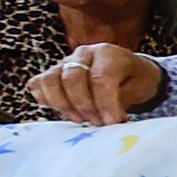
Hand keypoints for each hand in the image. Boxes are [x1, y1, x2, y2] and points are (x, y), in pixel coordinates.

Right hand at [30, 43, 161, 124]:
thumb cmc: (134, 81)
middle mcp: (83, 54)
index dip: (104, 103)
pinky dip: (45, 99)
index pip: (100, 78)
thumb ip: (121, 101)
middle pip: (72, 79)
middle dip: (84, 106)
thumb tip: (108, 121)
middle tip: (97, 123)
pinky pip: (38, 84)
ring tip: (81, 120)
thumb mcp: (138, 89)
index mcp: (108, 53)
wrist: (129, 72)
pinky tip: (62, 111)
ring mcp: (65, 62)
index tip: (111, 122)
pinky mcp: (52, 73)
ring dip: (63, 105)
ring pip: (50, 80)